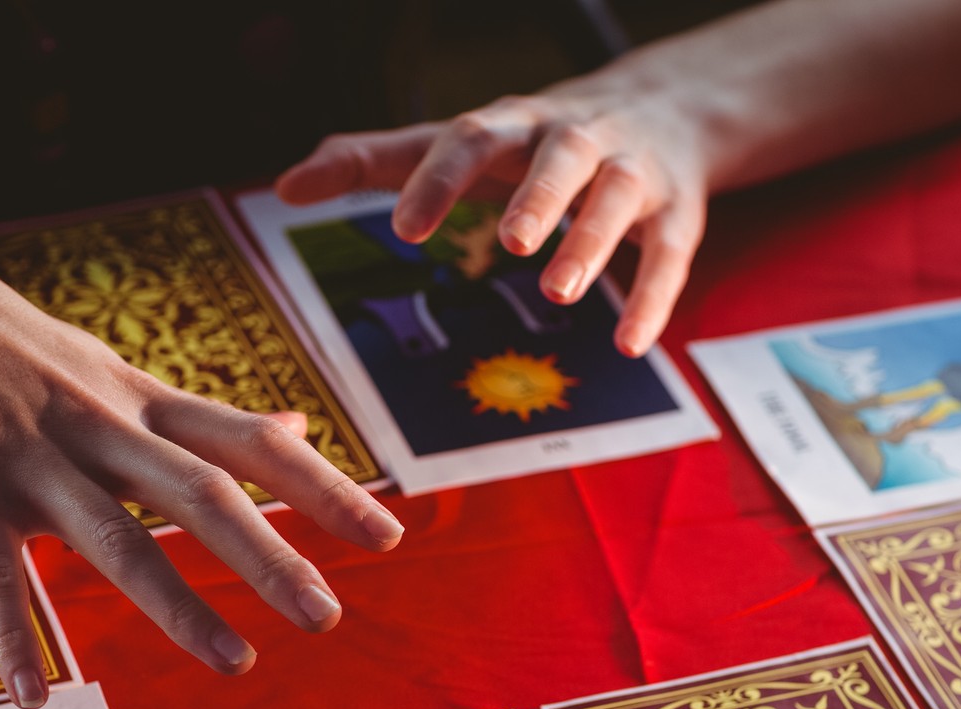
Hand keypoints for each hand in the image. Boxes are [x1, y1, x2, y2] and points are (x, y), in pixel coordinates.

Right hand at [0, 223, 403, 708]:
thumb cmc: (7, 346)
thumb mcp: (112, 371)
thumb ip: (198, 417)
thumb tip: (295, 429)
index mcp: (141, 400)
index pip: (248, 441)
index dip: (322, 487)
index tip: (385, 536)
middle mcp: (99, 423)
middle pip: (198, 489)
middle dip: (268, 554)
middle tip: (327, 616)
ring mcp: (29, 451)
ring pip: (114, 533)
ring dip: (176, 603)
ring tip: (233, 663)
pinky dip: (13, 632)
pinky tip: (34, 698)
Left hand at [277, 67, 709, 356]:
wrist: (664, 111)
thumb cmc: (532, 142)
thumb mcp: (456, 143)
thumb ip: (373, 162)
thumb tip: (283, 186)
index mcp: (511, 124)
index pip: (469, 139)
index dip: (439, 180)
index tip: (404, 228)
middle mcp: (575, 139)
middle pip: (559, 157)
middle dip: (538, 197)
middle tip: (510, 242)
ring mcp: (633, 173)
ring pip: (618, 200)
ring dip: (591, 242)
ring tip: (557, 290)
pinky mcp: (677, 213)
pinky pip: (668, 257)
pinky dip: (651, 299)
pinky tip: (629, 345)